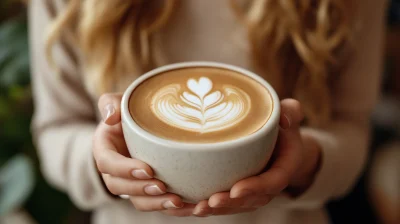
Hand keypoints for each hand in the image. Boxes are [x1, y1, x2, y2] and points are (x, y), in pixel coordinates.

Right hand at [93, 93, 183, 211]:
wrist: (141, 125)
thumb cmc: (129, 112)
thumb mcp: (119, 103)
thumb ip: (111, 104)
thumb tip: (111, 117)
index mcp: (105, 149)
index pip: (107, 163)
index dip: (124, 169)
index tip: (147, 169)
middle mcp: (114, 171)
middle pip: (120, 187)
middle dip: (141, 190)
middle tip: (162, 186)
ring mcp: (131, 183)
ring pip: (138, 201)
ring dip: (156, 204)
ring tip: (177, 201)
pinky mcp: (147, 190)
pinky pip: (155, 204)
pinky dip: (170, 208)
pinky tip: (190, 206)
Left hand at [163, 99, 320, 216]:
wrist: (277, 138)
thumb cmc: (279, 124)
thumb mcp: (289, 113)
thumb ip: (290, 112)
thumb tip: (284, 120)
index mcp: (283, 167)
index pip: (272, 183)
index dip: (255, 188)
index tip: (236, 190)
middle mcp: (268, 184)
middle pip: (250, 200)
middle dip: (230, 204)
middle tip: (211, 201)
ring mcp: (252, 190)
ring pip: (235, 206)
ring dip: (216, 210)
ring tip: (197, 208)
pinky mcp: (237, 190)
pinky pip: (224, 203)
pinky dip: (207, 207)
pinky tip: (189, 207)